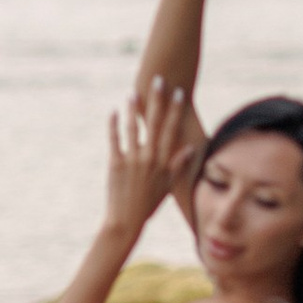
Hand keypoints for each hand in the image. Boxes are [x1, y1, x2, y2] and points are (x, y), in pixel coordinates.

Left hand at [104, 75, 189, 240]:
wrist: (126, 221)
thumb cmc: (148, 205)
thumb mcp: (167, 186)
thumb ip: (178, 165)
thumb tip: (188, 149)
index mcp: (163, 162)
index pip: (171, 130)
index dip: (175, 110)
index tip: (179, 92)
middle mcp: (149, 158)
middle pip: (154, 123)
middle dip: (157, 100)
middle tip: (158, 80)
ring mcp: (132, 160)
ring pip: (133, 129)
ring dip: (133, 109)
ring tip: (133, 92)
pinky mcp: (115, 164)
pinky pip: (114, 140)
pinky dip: (113, 125)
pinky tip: (114, 112)